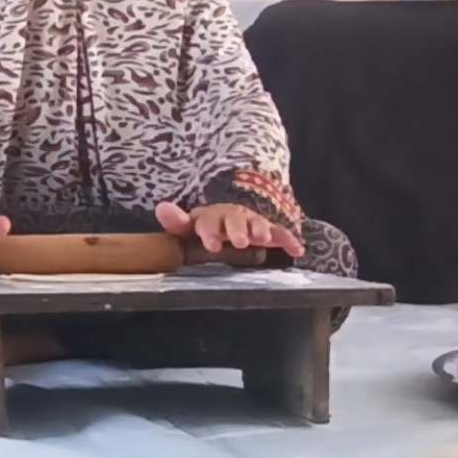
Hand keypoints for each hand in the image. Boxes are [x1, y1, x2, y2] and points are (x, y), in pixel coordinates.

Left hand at [156, 201, 303, 257]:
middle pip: (235, 220)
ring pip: (257, 223)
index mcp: (212, 216)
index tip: (210, 245)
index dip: (210, 231)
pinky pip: (280, 233)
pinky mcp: (269, 230)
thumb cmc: (210, 225)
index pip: (208, 220)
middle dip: (237, 230)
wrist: (235, 215)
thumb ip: (177, 221)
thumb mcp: (191, 225)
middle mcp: (233, 216)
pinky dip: (288, 240)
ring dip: (259, 229)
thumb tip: (161, 208)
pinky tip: (296, 249)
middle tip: (239, 241)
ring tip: (261, 239)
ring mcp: (252, 222)